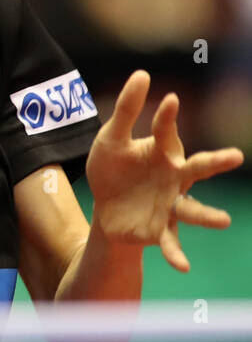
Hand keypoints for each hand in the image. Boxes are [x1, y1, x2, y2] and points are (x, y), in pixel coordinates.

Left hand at [86, 69, 243, 271]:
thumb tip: (143, 74)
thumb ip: (126, 110)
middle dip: (215, 162)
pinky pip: (170, 243)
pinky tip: (183, 267)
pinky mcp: (159, 230)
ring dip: (207, 215)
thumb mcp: (112, 139)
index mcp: (164, 153)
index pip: (166, 132)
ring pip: (191, 210)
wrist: (106, 207)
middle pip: (198, 169)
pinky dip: (177, 255)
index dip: (166, 117)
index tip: (168, 100)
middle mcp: (174, 179)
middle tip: (235, 157)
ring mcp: (169, 206)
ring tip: (224, 221)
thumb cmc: (116, 169)